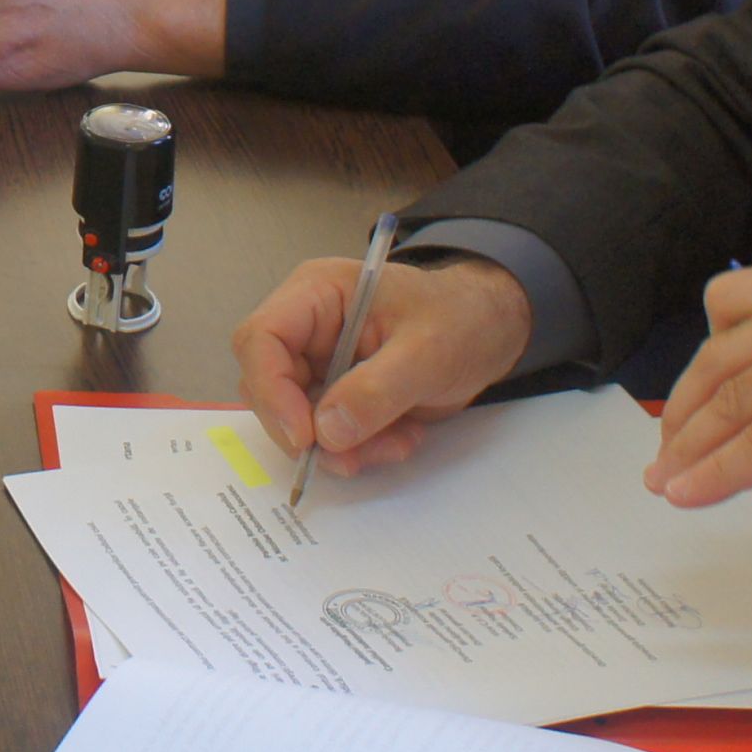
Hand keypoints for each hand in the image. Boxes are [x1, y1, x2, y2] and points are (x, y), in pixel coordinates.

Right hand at [235, 253, 533, 479]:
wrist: (491, 330)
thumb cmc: (462, 319)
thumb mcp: (427, 352)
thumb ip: (377, 390)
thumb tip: (326, 432)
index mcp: (318, 294)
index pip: (261, 338)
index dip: (270, 389)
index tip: (304, 436)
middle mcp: (308, 328)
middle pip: (268, 385)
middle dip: (308, 430)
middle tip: (352, 457)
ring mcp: (320, 362)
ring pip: (297, 419)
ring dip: (342, 446)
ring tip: (396, 443)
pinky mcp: (337, 393)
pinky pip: (327, 434)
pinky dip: (360, 448)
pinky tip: (402, 438)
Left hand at [647, 263, 751, 505]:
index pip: (734, 303)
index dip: (704, 355)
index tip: (690, 398)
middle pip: (720, 360)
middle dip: (685, 412)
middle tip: (665, 454)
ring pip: (734, 402)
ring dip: (690, 450)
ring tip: (665, 485)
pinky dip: (722, 470)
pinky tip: (693, 493)